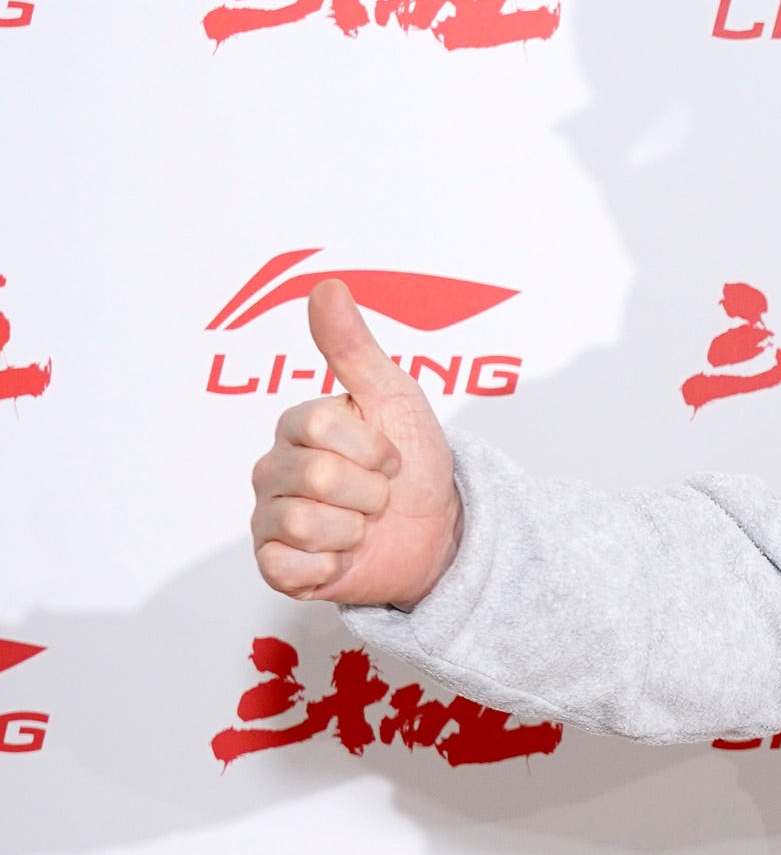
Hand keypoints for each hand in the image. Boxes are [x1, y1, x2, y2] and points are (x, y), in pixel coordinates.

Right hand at [248, 280, 461, 603]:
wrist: (437, 532)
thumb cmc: (415, 463)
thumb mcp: (396, 399)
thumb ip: (355, 348)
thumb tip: (327, 287)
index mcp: (299, 425)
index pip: (323, 426)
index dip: (374, 447)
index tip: (388, 456)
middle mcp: (274, 468)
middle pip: (320, 478)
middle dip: (371, 492)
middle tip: (379, 494)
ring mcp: (270, 517)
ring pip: (306, 523)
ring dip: (355, 530)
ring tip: (363, 525)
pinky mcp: (275, 565)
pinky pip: (289, 566)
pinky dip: (331, 566)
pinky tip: (341, 557)